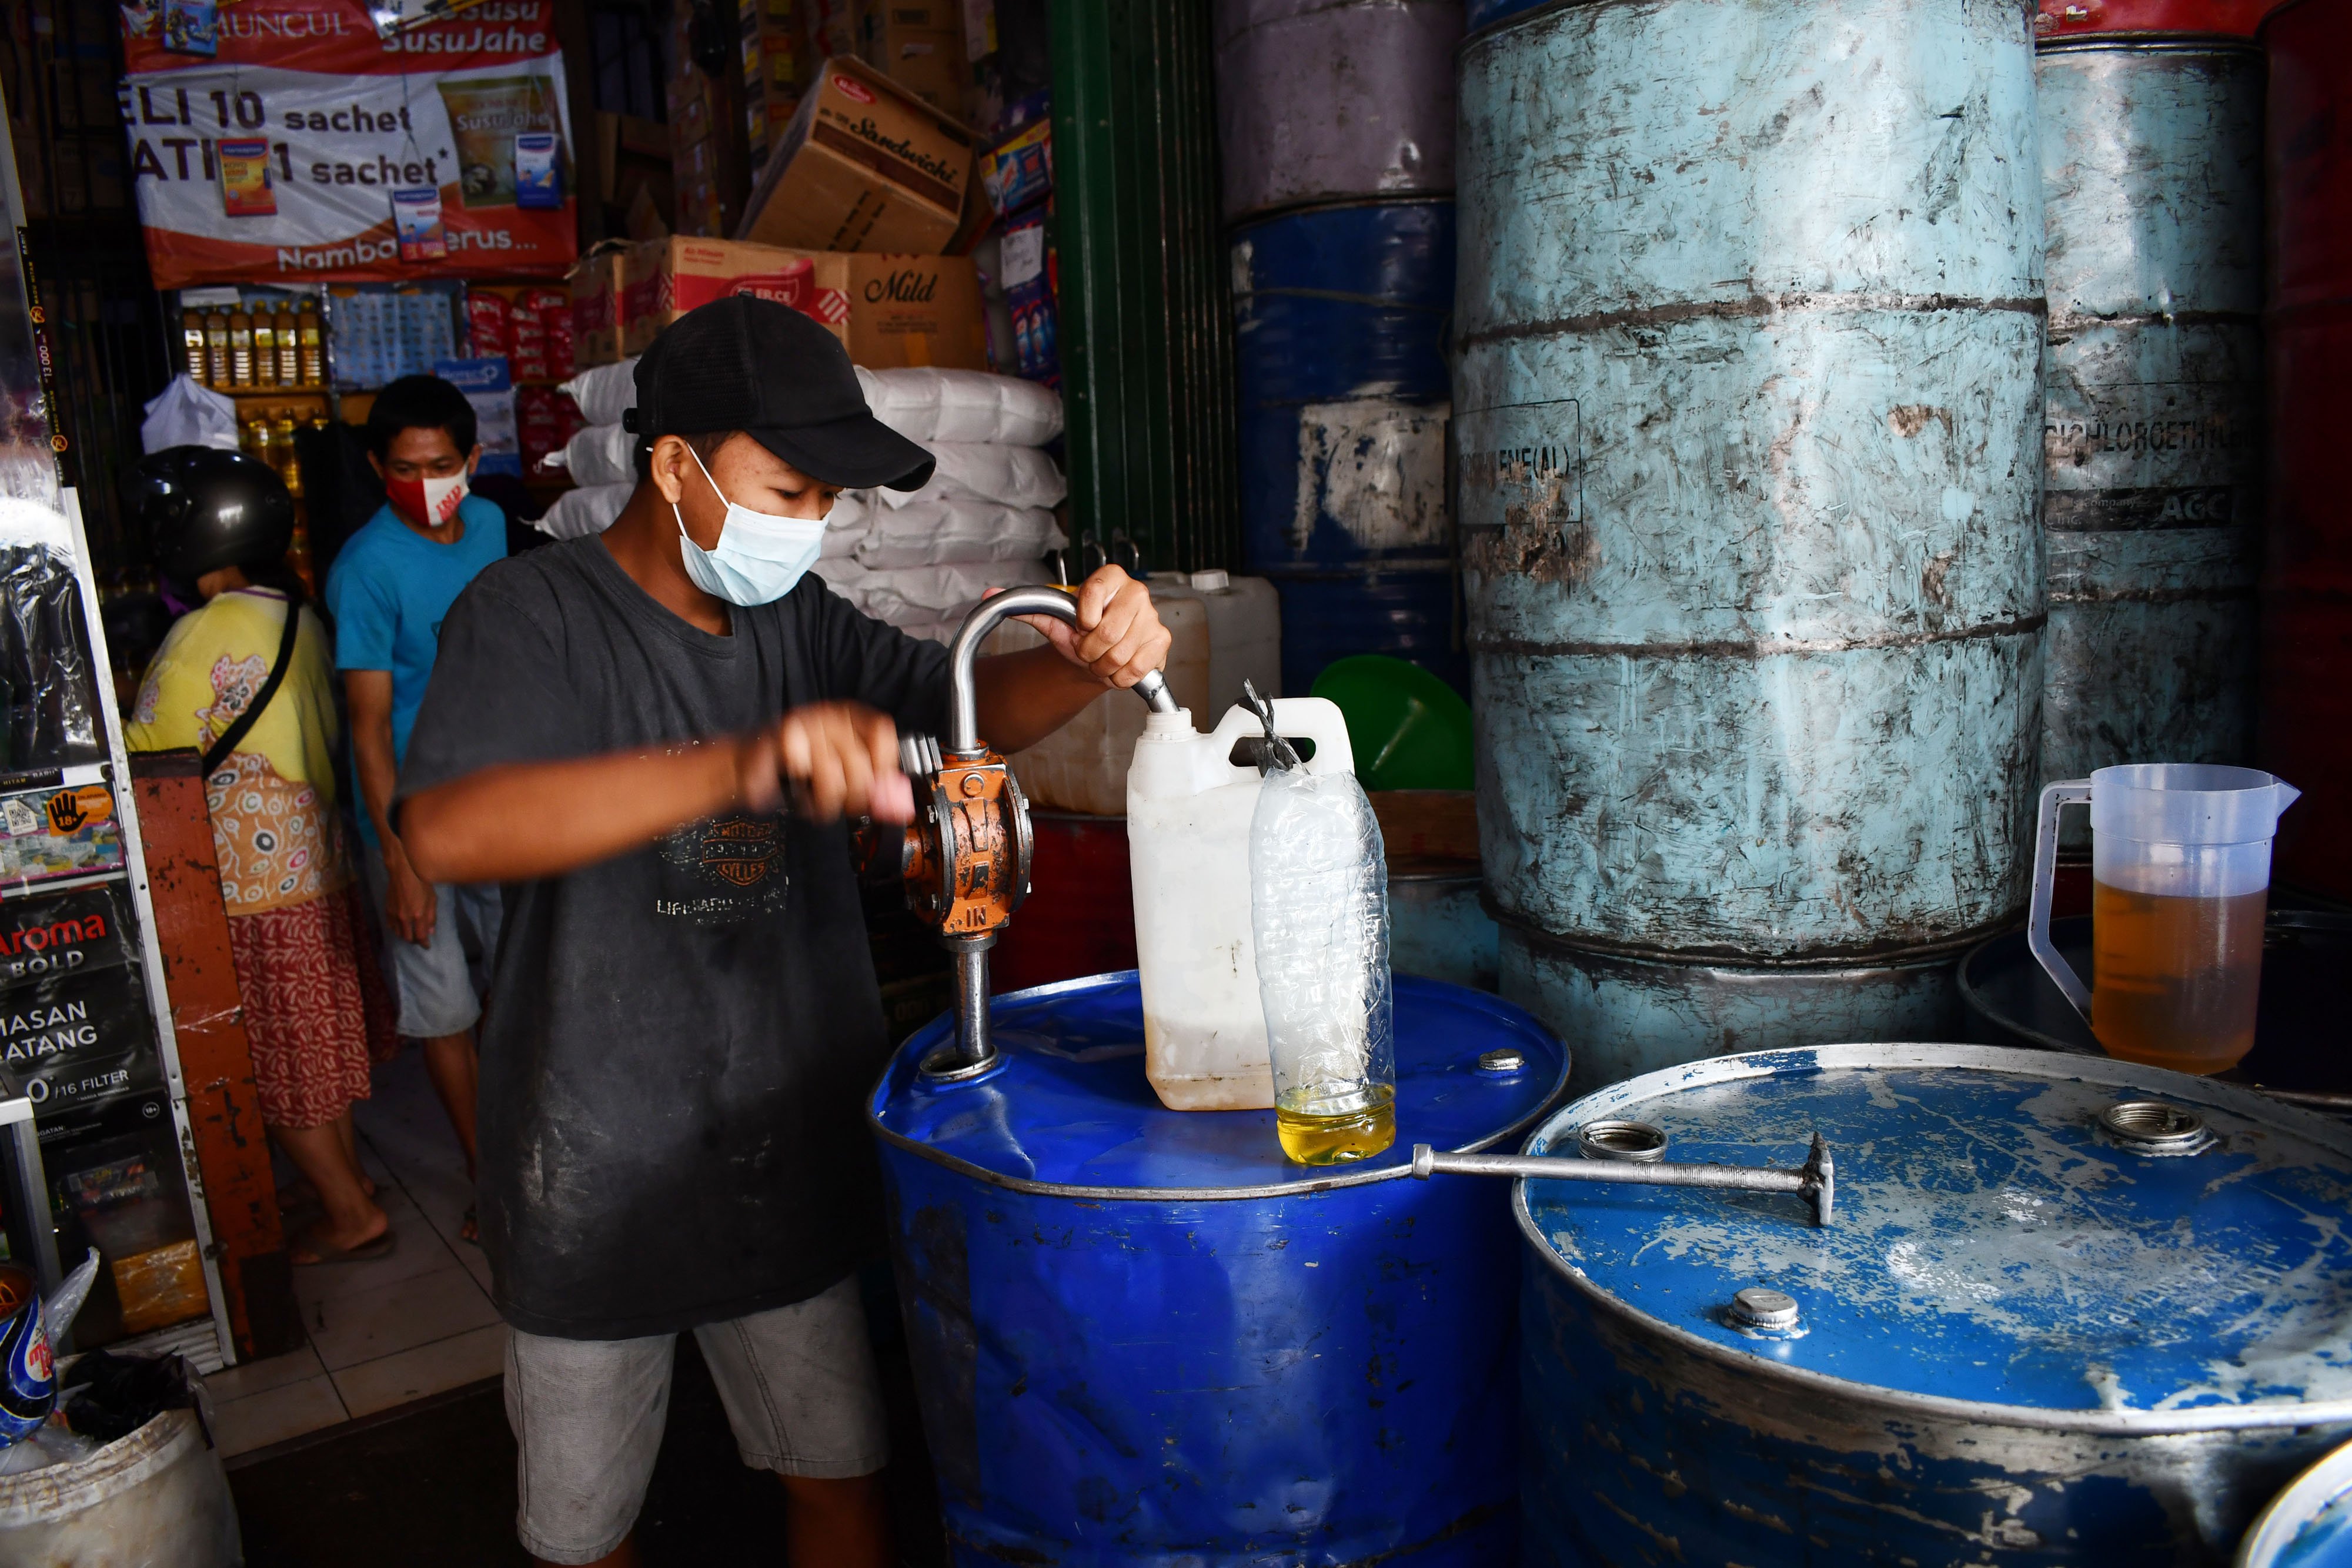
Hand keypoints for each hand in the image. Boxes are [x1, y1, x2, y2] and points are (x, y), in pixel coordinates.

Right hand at [384, 845, 437, 946]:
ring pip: (398, 933)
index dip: (424, 944)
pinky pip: (390, 925)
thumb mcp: (432, 899)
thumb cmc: (422, 883)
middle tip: (419, 939)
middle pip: (408, 938)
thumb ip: (431, 917)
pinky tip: (400, 927)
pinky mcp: (387, 910)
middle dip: (415, 941)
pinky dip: (396, 929)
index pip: (421, 936)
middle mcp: (404, 918)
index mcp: (418, 915)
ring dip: (405, 936)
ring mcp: (394, 914)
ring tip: (411, 934)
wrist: (403, 872)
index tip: (427, 946)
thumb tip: (431, 931)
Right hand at [737, 702, 913, 823]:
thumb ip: (875, 792)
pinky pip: (805, 773)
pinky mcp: (783, 738)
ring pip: (833, 771)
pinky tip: (799, 795)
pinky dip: (804, 797)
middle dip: (854, 796)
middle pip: (860, 761)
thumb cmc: (800, 776)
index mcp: (851, 719)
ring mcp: (806, 723)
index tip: (875, 787)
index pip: (882, 732)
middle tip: (841, 805)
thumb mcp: (846, 784)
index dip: (882, 765)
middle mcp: (831, 716)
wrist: (747, 769)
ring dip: (826, 801)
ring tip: (816, 801)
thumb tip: (902, 805)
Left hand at [1019, 566, 1170, 689]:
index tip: (1080, 625)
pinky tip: (1117, 667)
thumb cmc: (1079, 633)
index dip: (1081, 619)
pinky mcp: (1162, 641)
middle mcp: (1136, 592)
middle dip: (1090, 651)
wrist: (1098, 654)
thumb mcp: (1054, 620)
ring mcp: (1152, 617)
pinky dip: (1119, 676)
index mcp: (1110, 577)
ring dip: (1103, 666)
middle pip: (1107, 633)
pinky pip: (1135, 668)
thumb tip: (988, 593)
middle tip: (1088, 650)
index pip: (1092, 593)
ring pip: (1120, 655)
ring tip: (1101, 658)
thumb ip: (1025, 606)